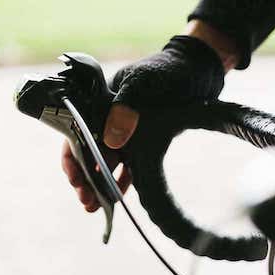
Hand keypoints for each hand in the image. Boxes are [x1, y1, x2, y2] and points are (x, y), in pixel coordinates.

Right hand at [62, 21, 239, 212]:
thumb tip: (112, 138)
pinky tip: (118, 196)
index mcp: (101, 100)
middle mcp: (109, 116)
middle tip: (86, 201)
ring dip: (100, 183)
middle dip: (85, 178)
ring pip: (106, 161)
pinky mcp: (143, 139)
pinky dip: (122, 179)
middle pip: (88, 150)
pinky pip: (128, 163)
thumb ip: (125, 105)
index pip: (76, 130)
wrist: (200, 68)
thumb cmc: (170, 69)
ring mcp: (126, 128)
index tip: (77, 180)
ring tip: (94, 207)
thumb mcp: (146, 82)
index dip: (74, 157)